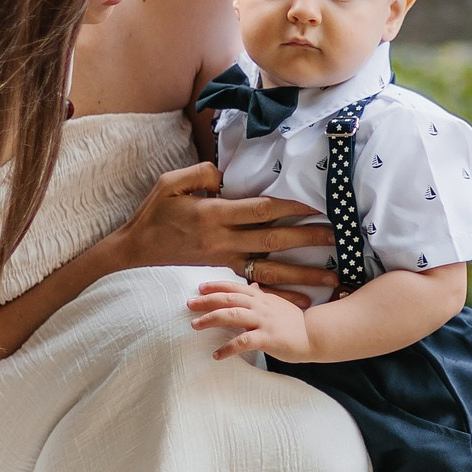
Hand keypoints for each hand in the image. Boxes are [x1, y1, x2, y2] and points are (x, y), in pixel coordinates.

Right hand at [117, 165, 339, 299]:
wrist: (133, 253)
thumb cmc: (153, 215)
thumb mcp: (169, 183)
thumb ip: (201, 173)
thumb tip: (228, 173)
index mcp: (213, 214)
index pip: (260, 210)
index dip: (290, 207)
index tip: (316, 204)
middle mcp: (223, 242)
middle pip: (273, 241)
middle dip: (308, 239)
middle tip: (339, 236)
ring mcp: (224, 261)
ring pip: (270, 269)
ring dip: (304, 273)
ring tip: (333, 275)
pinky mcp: (222, 274)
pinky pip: (255, 285)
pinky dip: (281, 293)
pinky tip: (304, 299)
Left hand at [189, 279, 315, 360]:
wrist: (315, 335)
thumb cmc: (295, 323)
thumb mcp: (278, 304)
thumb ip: (263, 296)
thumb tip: (253, 286)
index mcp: (262, 298)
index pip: (235, 288)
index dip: (217, 286)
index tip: (200, 287)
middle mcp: (261, 306)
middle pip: (229, 299)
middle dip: (207, 300)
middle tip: (189, 304)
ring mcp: (264, 322)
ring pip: (232, 316)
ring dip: (211, 319)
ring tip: (195, 326)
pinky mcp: (267, 338)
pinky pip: (243, 342)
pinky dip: (227, 348)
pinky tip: (216, 355)